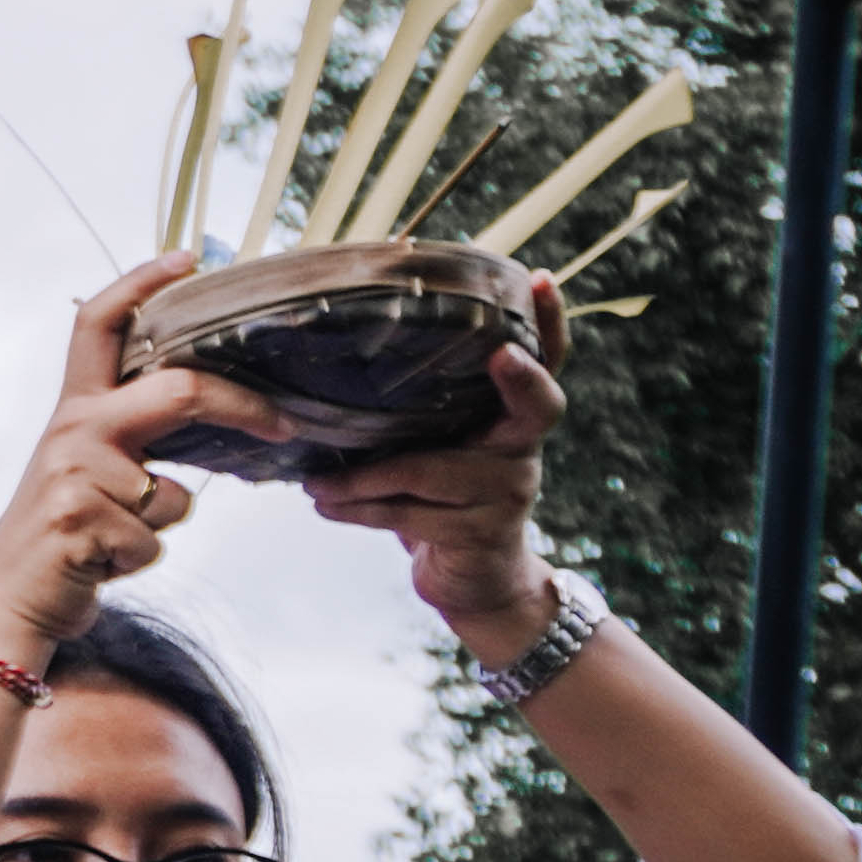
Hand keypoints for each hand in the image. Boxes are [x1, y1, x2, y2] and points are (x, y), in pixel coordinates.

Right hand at [0, 262, 267, 660]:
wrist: (6, 596)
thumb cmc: (61, 533)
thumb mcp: (85, 467)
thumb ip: (131, 432)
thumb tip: (213, 410)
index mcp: (74, 409)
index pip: (100, 324)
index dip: (140, 283)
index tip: (187, 257)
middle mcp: (72, 431)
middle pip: (180, 391)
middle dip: (244, 408)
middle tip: (285, 425)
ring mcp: (74, 476)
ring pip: (175, 494)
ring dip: (159, 527)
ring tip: (113, 538)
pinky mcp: (80, 523)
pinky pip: (155, 539)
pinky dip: (139, 558)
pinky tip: (100, 562)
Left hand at [306, 298, 565, 643]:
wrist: (474, 581)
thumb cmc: (440, 498)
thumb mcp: (433, 448)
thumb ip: (414, 412)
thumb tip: (329, 359)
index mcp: (509, 419)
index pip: (542, 361)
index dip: (548, 322)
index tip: (537, 280)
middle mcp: (521, 449)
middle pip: (537, 406)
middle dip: (520, 377)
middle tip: (501, 354)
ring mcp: (508, 492)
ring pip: (428, 469)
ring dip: (361, 478)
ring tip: (313, 482)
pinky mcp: (481, 533)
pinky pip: (409, 514)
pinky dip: (358, 510)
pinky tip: (324, 505)